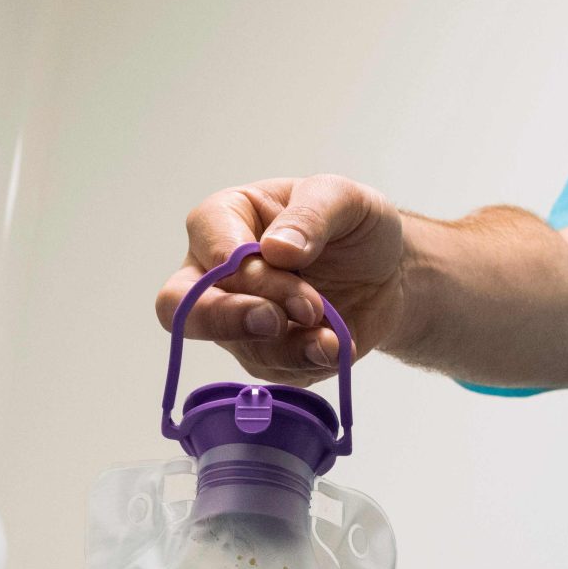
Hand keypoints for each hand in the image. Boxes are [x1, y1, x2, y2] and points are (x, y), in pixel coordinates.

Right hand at [158, 175, 411, 384]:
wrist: (386, 272)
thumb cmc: (354, 225)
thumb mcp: (344, 198)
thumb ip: (310, 214)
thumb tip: (276, 249)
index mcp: (225, 219)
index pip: (208, 245)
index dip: (238, 265)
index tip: (286, 265)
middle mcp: (215, 272)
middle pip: (181, 306)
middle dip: (227, 318)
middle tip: (277, 320)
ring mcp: (236, 318)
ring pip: (233, 344)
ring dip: (285, 343)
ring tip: (330, 333)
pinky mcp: (263, 354)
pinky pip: (269, 370)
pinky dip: (304, 361)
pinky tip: (333, 346)